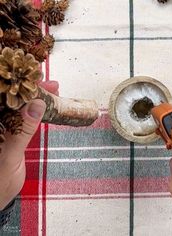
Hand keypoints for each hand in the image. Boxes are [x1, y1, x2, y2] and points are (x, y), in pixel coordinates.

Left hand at [0, 81, 58, 209]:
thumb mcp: (10, 157)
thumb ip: (21, 131)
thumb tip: (36, 105)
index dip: (12, 83)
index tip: (31, 76)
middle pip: (8, 97)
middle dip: (28, 87)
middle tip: (48, 83)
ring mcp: (3, 125)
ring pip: (18, 104)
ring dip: (35, 95)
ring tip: (53, 88)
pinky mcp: (12, 130)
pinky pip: (25, 115)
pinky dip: (37, 108)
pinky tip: (47, 103)